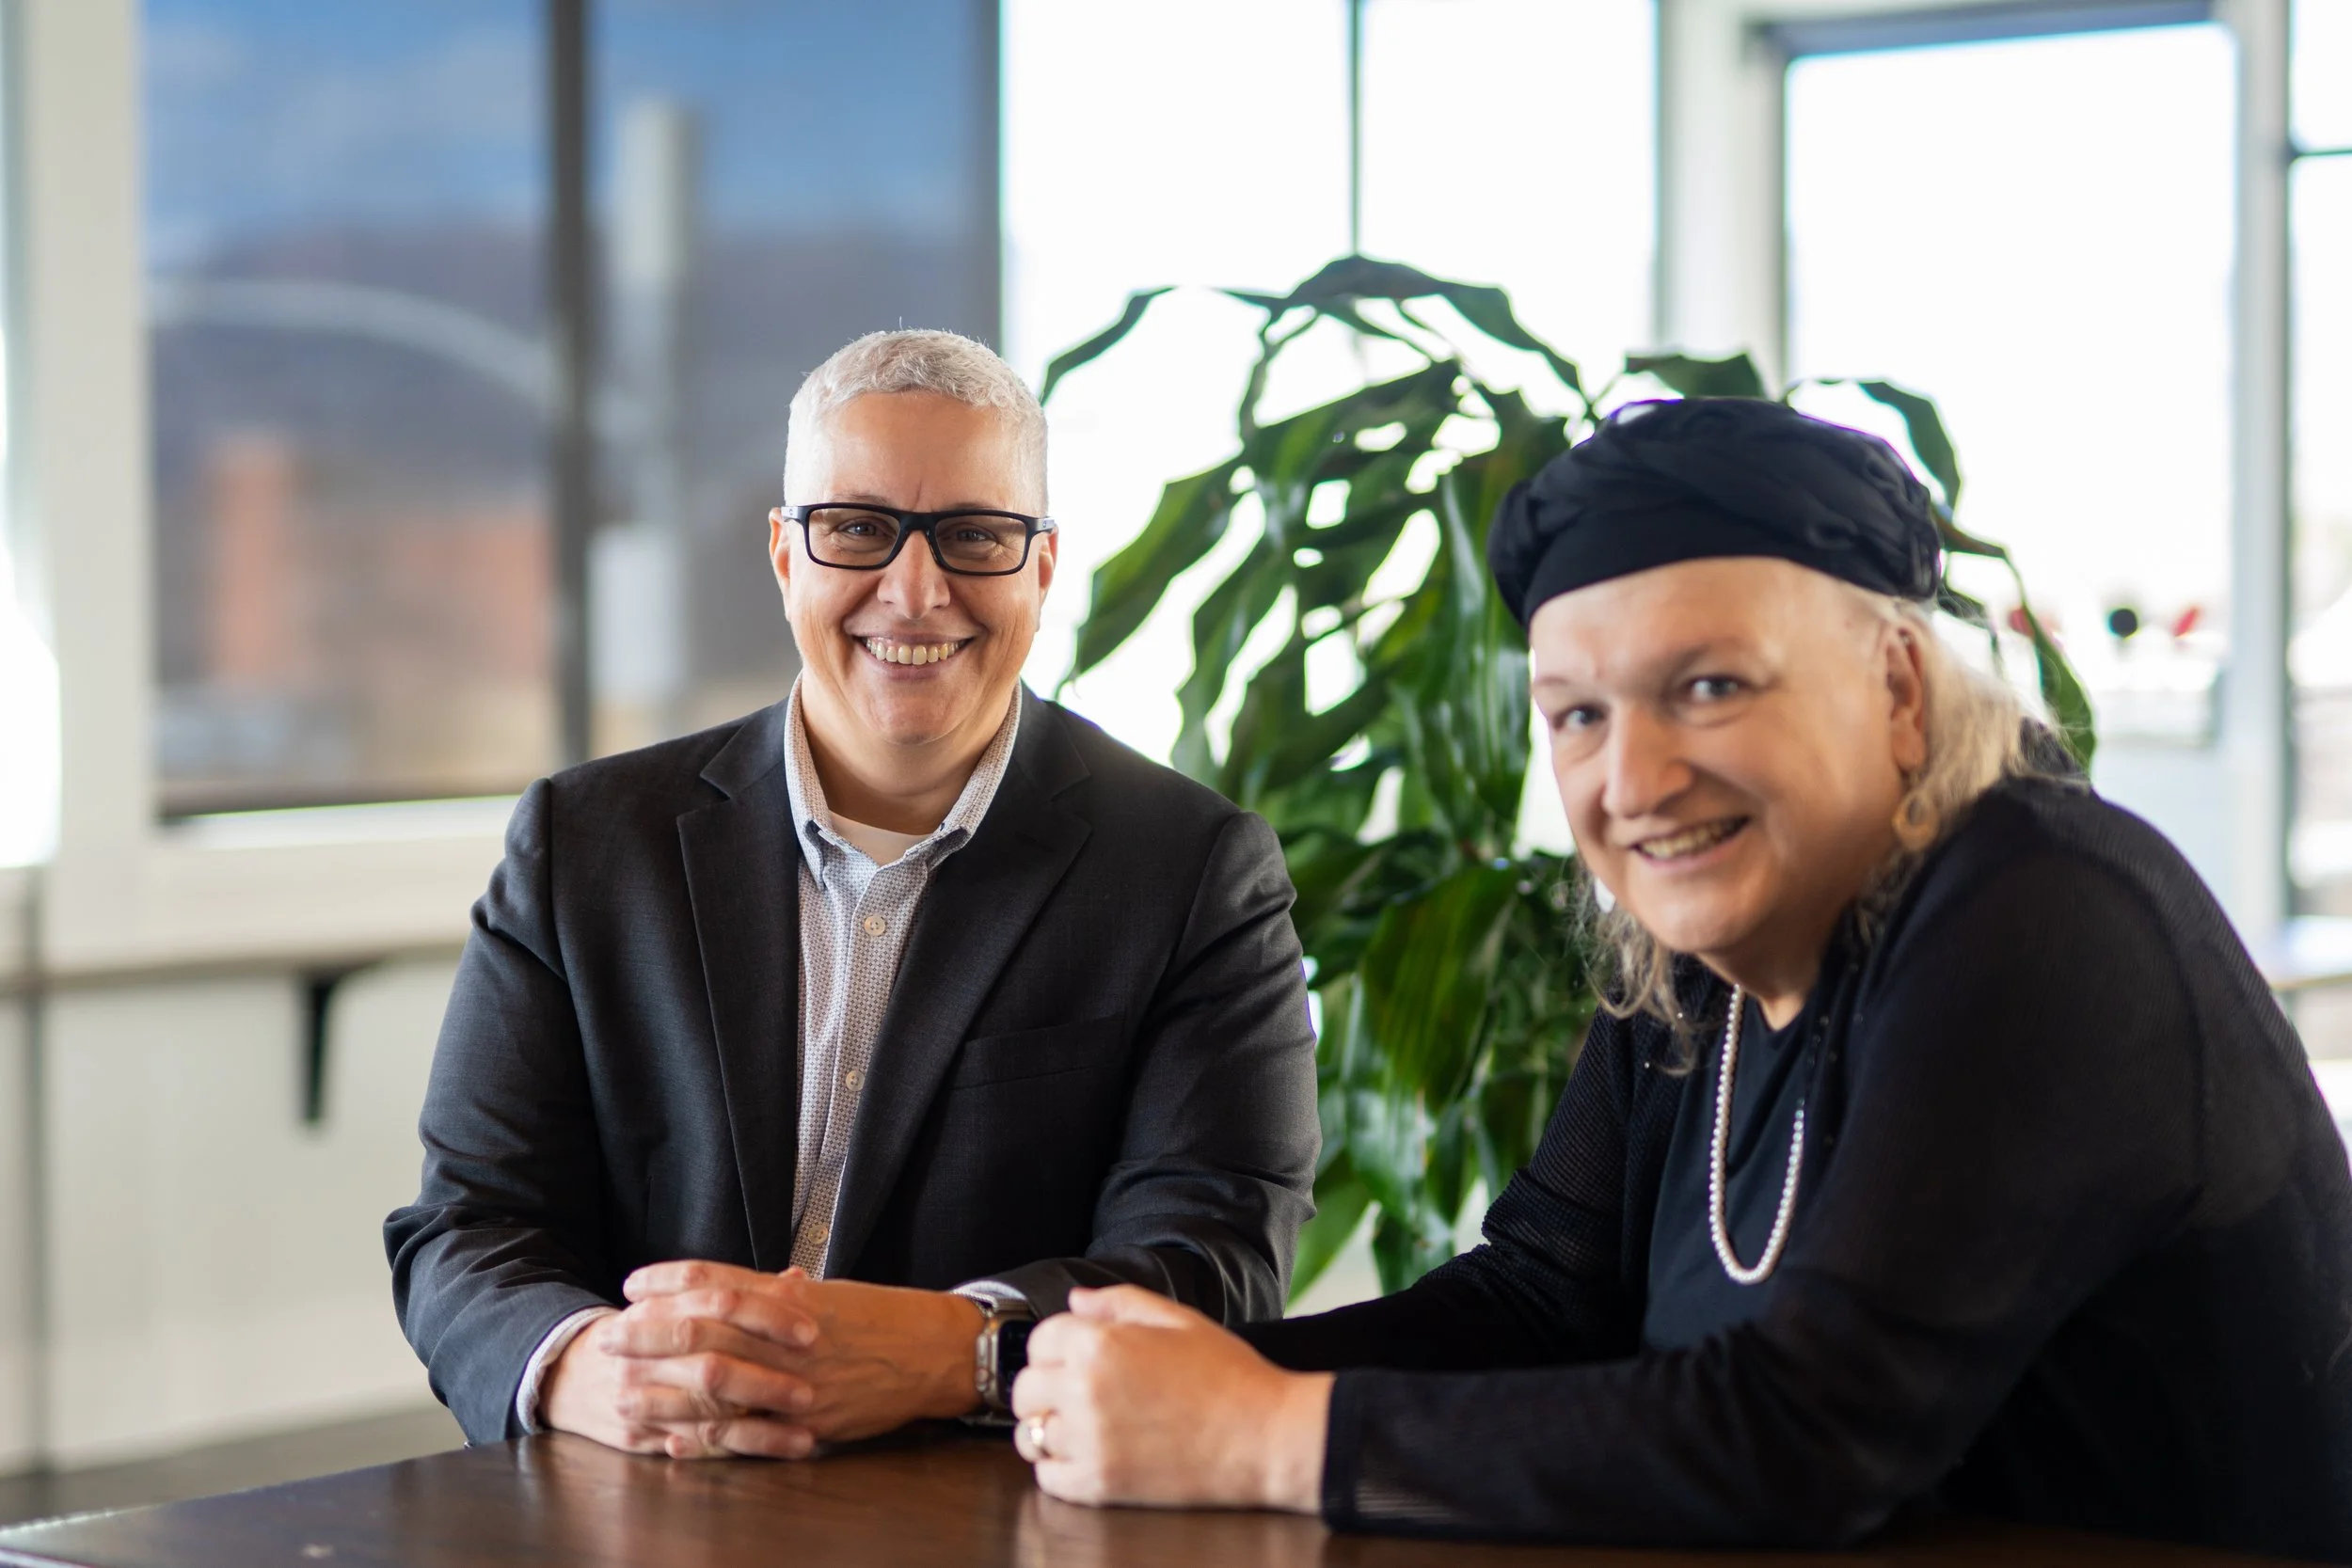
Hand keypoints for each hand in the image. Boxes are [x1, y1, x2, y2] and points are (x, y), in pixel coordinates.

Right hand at [540, 1280, 821, 1459]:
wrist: (569, 1372)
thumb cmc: (643, 1332)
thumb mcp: (679, 1303)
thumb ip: (738, 1293)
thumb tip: (798, 1278)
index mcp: (662, 1310)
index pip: (718, 1305)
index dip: (767, 1317)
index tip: (811, 1329)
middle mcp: (648, 1354)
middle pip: (712, 1366)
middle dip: (766, 1380)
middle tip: (813, 1387)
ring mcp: (641, 1399)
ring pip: (706, 1415)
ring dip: (761, 1428)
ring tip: (810, 1430)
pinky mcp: (640, 1437)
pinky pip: (695, 1447)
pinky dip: (738, 1450)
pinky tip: (774, 1451)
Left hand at [614, 1263, 985, 1446]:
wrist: (936, 1352)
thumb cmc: (885, 1318)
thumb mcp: (831, 1294)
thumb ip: (781, 1293)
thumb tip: (737, 1285)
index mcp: (791, 1298)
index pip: (717, 1282)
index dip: (669, 1281)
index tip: (633, 1284)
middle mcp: (788, 1336)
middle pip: (703, 1331)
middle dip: (649, 1335)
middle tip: (610, 1337)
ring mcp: (798, 1381)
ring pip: (716, 1384)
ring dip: (663, 1391)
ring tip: (624, 1393)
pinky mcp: (810, 1422)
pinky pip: (749, 1435)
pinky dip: (707, 1441)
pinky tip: (674, 1443)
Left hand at [1009, 1285, 1331, 1510]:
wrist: (1266, 1437)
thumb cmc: (1229, 1375)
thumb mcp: (1178, 1320)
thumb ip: (1120, 1302)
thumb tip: (1076, 1300)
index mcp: (1101, 1343)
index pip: (1039, 1339)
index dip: (1057, 1346)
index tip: (1077, 1358)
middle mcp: (1084, 1389)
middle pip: (1025, 1388)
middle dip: (1046, 1387)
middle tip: (1077, 1394)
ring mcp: (1089, 1440)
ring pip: (1029, 1434)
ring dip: (1047, 1429)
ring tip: (1080, 1428)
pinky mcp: (1099, 1484)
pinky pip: (1048, 1476)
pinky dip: (1059, 1468)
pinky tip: (1090, 1456)